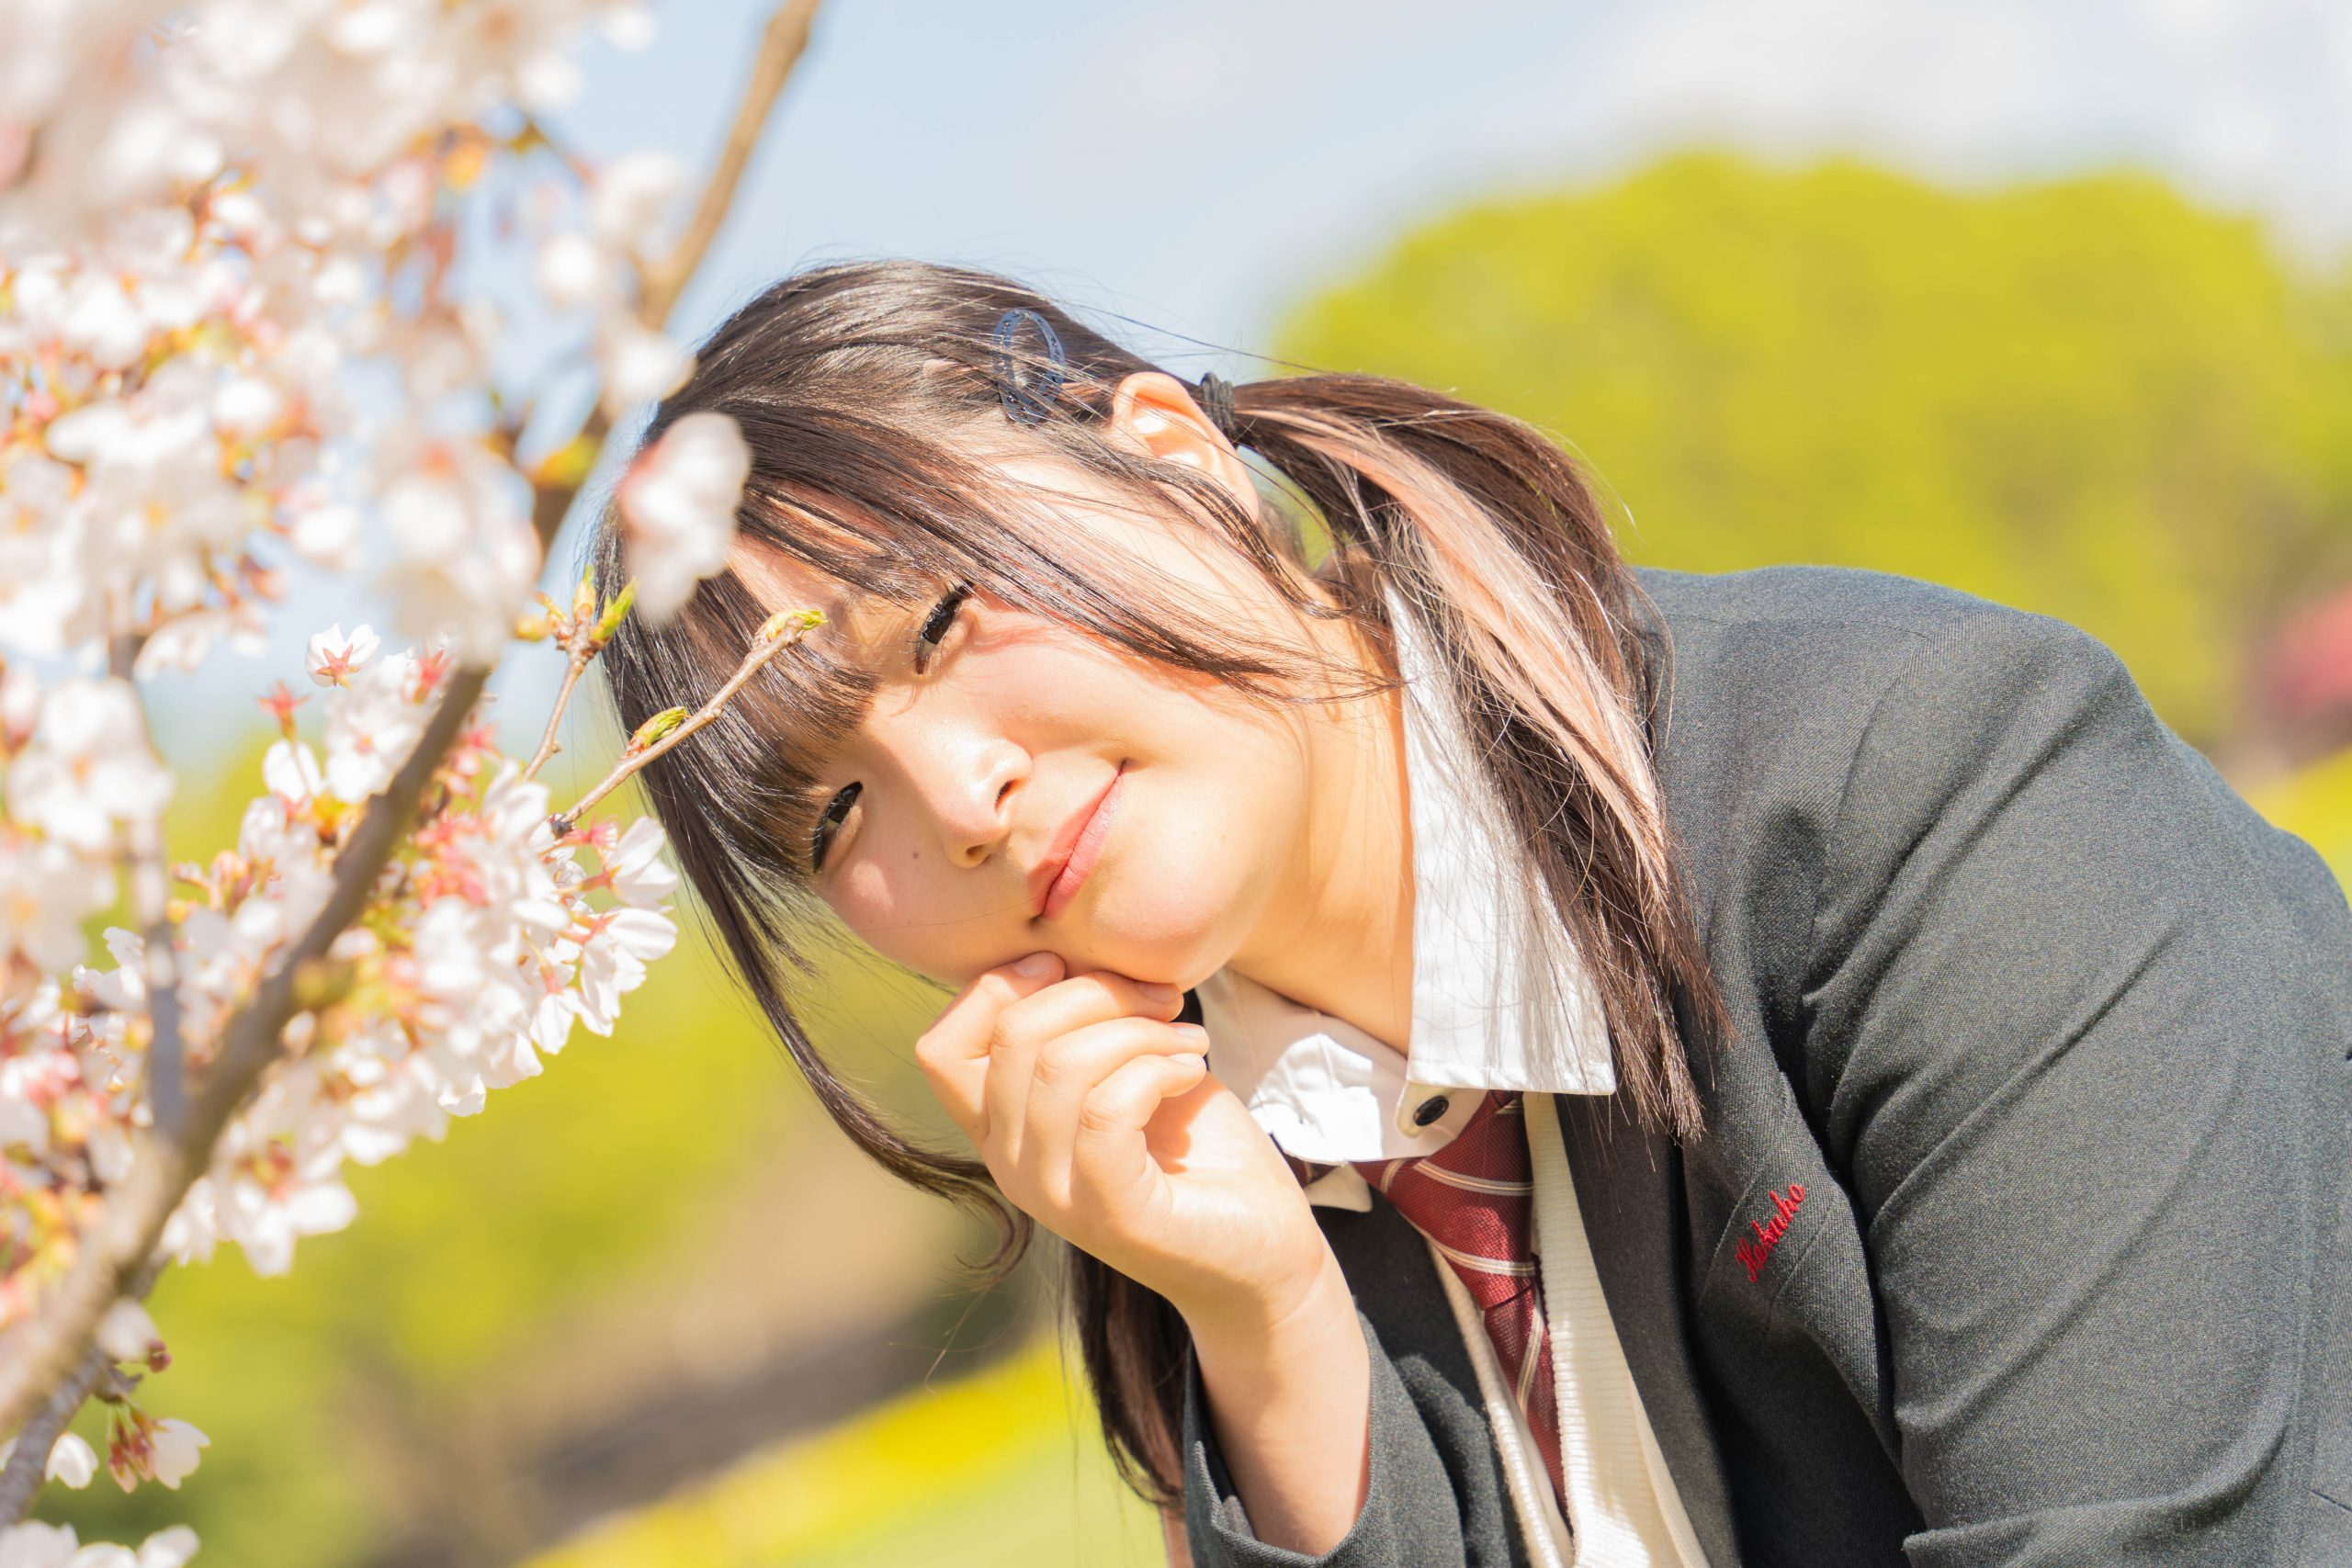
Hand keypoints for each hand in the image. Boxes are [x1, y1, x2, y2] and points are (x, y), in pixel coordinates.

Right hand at [915, 952, 1334, 1328]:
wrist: (1263, 1247)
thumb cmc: (1196, 1148)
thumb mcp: (1126, 1066)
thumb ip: (1081, 1023)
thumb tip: (1059, 952)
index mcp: (1003, 1129)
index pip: (940, 1050)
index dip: (997, 987)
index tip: (1072, 967)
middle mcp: (1011, 1167)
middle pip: (1012, 1036)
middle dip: (1097, 990)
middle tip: (1164, 999)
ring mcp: (1056, 1197)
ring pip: (1062, 1065)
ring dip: (1141, 1029)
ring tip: (1188, 1040)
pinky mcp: (1111, 1215)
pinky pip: (1107, 1109)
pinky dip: (1157, 1068)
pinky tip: (1190, 1071)